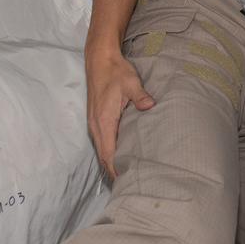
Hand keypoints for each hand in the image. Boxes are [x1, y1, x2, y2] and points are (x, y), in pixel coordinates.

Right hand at [85, 50, 154, 177]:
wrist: (100, 60)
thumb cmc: (115, 72)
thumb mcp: (131, 83)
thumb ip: (140, 97)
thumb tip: (151, 106)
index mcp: (104, 121)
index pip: (108, 153)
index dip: (115, 169)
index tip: (125, 181)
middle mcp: (96, 125)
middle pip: (104, 156)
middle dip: (114, 170)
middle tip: (130, 183)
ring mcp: (94, 123)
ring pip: (102, 150)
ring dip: (111, 162)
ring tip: (127, 174)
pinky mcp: (96, 119)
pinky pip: (102, 142)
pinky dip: (109, 152)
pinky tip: (120, 155)